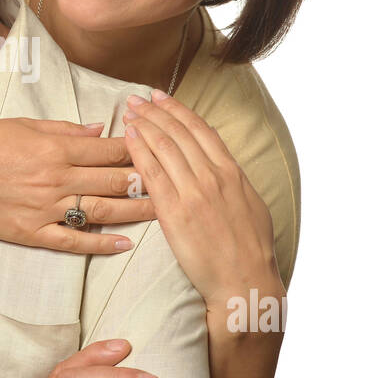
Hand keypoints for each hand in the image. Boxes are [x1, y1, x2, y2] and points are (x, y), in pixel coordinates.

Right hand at [0, 118, 157, 253]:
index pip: (109, 149)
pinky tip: (124, 244)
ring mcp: (44, 209)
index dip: (139, 148)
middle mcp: (55, 179)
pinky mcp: (31, 232)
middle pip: (114, 180)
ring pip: (101, 211)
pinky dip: (101, 244)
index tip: (160, 148)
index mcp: (55, 149)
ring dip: (136, 211)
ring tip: (164, 212)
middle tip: (176, 181)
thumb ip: (65, 130)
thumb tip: (102, 129)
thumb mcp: (24, 125)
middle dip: (148, 180)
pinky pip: (73, 241)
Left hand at [123, 91, 283, 308]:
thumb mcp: (251, 204)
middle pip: (178, 133)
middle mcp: (213, 176)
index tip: (161, 97)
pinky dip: (138, 151)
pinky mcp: (174, 212)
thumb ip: (233, 179)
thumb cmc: (251, 248)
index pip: (200, 129)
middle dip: (155, 111)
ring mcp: (193, 193)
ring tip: (128, 113)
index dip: (178, 109)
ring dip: (143, 125)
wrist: (244, 280)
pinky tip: (128, 138)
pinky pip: (152, 173)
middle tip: (136, 99)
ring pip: (163, 147)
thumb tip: (221, 160)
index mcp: (232, 172)